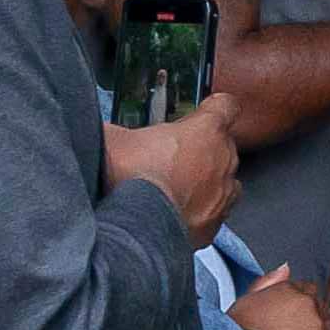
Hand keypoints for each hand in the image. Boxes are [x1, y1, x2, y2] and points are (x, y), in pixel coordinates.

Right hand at [104, 100, 239, 241]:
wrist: (137, 223)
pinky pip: (215, 211)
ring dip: (205, 180)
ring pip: (223, 179)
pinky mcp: (217, 222)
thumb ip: (118, 127)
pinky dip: (200, 210)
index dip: (214, 109)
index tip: (201, 114)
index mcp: (206, 129)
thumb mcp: (113, 137)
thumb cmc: (130, 176)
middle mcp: (223, 159)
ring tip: (174, 186)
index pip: (226, 106)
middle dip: (201, 149)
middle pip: (222, 145)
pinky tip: (175, 211)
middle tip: (171, 157)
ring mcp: (224, 192)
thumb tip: (102, 129)